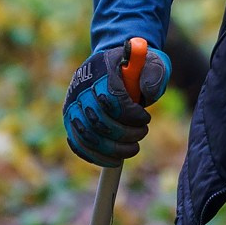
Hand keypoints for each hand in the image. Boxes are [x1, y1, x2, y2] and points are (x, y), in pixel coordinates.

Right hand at [64, 38, 170, 165]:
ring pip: (87, 136)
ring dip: (113, 149)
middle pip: (97, 120)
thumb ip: (154, 74)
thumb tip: (147, 92)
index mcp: (101, 69)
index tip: (145, 118)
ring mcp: (72, 105)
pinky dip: (96, 156)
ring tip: (132, 148)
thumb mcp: (152, 64)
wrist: (118, 67)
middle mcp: (81, 87)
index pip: (110, 98)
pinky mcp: (71, 120)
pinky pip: (78, 144)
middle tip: (142, 133)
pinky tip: (115, 160)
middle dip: (124, 133)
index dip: (130, 114)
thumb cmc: (138, 69)